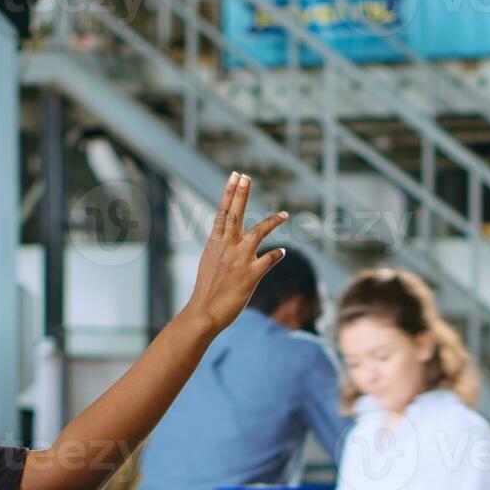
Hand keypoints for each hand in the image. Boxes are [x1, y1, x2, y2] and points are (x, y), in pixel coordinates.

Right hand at [182, 172, 289, 332]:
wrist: (205, 313)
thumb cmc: (207, 291)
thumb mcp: (209, 263)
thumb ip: (219, 249)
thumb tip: (224, 241)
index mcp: (215, 243)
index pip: (223, 212)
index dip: (230, 193)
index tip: (235, 176)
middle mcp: (227, 247)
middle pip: (236, 214)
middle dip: (241, 193)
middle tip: (246, 176)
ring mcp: (239, 259)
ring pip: (258, 232)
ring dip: (272, 221)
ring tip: (285, 214)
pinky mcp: (251, 274)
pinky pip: (270, 259)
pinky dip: (278, 254)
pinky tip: (283, 252)